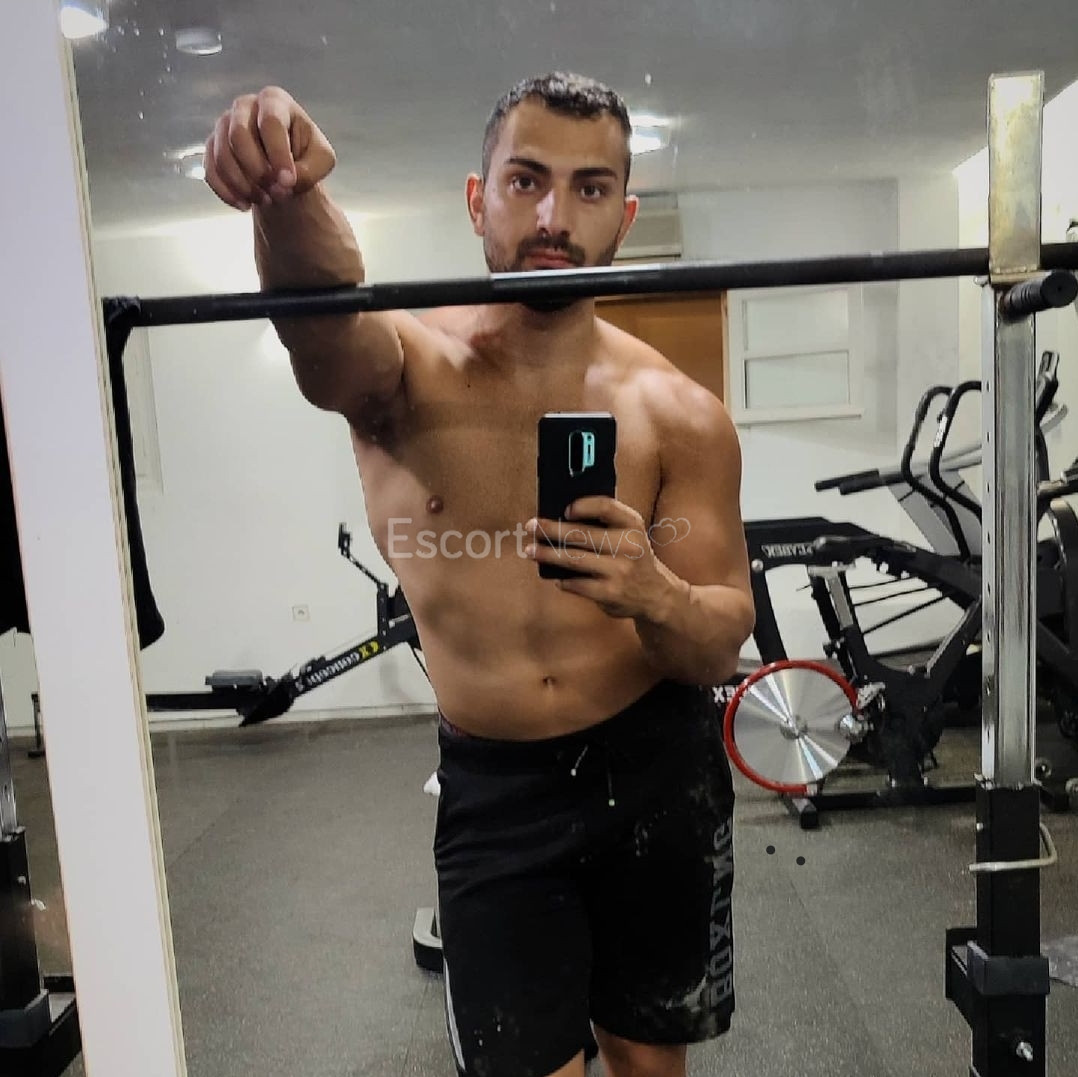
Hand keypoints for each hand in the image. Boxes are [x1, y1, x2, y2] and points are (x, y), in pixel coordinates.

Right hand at [203, 87, 335, 211]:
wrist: (285, 166)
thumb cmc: (306, 155)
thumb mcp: (322, 161)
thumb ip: (310, 171)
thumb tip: (284, 184)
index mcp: (274, 101)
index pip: (271, 124)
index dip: (278, 155)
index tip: (288, 182)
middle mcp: (244, 106)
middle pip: (239, 136)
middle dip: (257, 171)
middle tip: (275, 193)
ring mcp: (224, 124)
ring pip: (222, 154)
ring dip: (243, 185)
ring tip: (265, 201)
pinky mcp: (212, 146)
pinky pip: (210, 170)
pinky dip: (227, 192)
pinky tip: (244, 205)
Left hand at [524, 497, 683, 619]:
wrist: (656, 594)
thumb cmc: (632, 557)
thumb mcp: (629, 535)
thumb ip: (605, 524)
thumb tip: (559, 516)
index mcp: (633, 525)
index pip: (606, 507)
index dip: (583, 505)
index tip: (564, 509)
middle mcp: (628, 546)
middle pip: (582, 534)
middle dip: (551, 530)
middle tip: (530, 526)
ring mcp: (619, 571)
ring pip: (574, 560)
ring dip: (547, 554)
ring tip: (529, 551)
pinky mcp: (610, 593)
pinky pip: (577, 584)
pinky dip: (563, 580)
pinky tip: (556, 577)